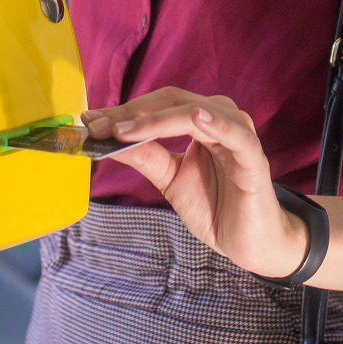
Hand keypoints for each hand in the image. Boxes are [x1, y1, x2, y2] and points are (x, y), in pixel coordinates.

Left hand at [82, 89, 310, 278]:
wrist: (249, 242)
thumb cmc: (215, 205)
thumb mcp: (171, 180)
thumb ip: (146, 156)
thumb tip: (108, 139)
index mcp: (200, 119)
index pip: (157, 104)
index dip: (122, 110)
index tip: (89, 120)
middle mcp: (219, 117)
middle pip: (170, 101)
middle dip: (131, 113)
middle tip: (98, 125)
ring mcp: (237, 134)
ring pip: (194, 112)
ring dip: (156, 118)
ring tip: (124, 129)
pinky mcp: (253, 156)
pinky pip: (234, 133)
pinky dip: (215, 122)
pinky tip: (196, 118)